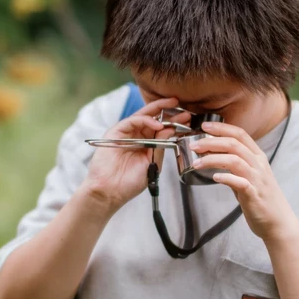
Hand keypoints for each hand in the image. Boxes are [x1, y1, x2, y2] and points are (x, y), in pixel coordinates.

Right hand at [82, 97, 185, 214]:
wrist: (111, 191)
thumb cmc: (129, 182)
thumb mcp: (152, 164)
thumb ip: (160, 147)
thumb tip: (170, 131)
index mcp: (146, 144)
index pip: (161, 129)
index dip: (174, 123)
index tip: (188, 120)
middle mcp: (136, 136)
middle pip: (153, 119)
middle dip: (168, 112)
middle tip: (183, 107)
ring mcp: (125, 133)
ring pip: (143, 116)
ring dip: (159, 111)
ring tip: (174, 108)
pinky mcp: (115, 132)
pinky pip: (132, 121)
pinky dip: (146, 120)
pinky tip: (158, 125)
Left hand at [191, 121, 295, 242]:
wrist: (278, 221)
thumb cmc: (260, 197)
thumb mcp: (248, 174)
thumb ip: (234, 163)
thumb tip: (211, 153)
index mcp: (257, 157)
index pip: (240, 134)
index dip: (221, 128)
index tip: (203, 126)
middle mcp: (259, 165)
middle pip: (234, 144)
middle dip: (210, 142)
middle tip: (193, 145)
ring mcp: (258, 179)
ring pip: (234, 160)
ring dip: (212, 159)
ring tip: (197, 164)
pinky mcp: (254, 195)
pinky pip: (240, 182)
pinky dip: (226, 178)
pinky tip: (215, 177)